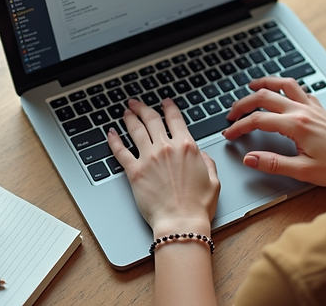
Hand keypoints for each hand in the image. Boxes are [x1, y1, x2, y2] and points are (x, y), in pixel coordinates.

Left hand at [107, 98, 220, 235]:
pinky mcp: (135, 172)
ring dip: (130, 118)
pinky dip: (114, 140)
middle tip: (137, 103)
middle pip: (151, 119)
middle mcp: (166, 148)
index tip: (165, 102)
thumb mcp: (213, 180)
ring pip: (136, 130)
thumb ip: (207, 162)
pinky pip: (121, 151)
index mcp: (187, 146)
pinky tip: (111, 133)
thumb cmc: (197, 206)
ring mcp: (149, 158)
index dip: (169, 107)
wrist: (181, 222)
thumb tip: (201, 155)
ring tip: (126, 111)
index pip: (175, 119)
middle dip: (143, 108)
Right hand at [223, 77, 325, 186]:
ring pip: (283, 85)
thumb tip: (250, 159)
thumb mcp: (303, 171)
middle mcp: (302, 110)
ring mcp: (312, 107)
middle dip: (244, 103)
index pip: (258, 120)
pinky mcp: (320, 108)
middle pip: (265, 97)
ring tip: (251, 86)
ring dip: (265, 83)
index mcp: (296, 125)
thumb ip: (273, 163)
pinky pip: (300, 90)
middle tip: (231, 113)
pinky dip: (286, 87)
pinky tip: (283, 91)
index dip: (239, 126)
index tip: (229, 133)